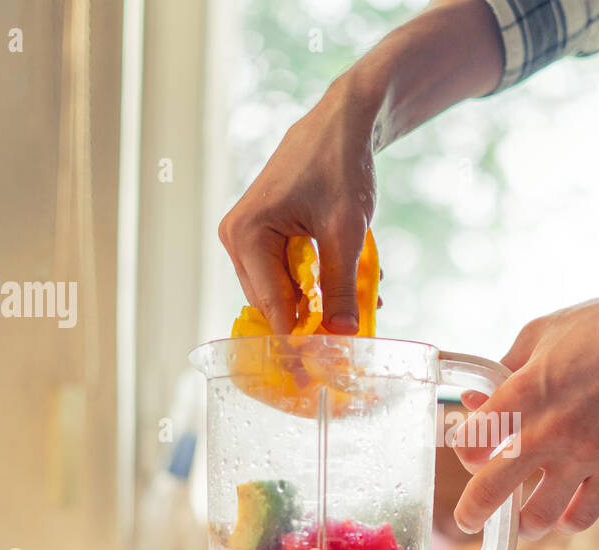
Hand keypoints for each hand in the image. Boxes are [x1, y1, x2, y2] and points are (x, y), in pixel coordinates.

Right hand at [218, 77, 378, 333]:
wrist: (341, 124)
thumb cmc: (338, 166)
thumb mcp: (346, 233)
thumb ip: (341, 288)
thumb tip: (342, 335)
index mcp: (247, 236)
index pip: (271, 308)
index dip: (294, 345)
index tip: (310, 377)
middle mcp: (237, 238)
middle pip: (274, 304)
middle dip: (311, 325)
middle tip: (345, 348)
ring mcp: (247, 236)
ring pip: (283, 292)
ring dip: (320, 303)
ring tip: (361, 303)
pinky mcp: (264, 234)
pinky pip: (288, 273)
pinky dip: (318, 284)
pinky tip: (350, 283)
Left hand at [452, 293, 598, 539]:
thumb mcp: (539, 335)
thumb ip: (502, 371)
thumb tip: (473, 401)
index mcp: (523, 391)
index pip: (470, 442)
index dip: (465, 451)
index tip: (473, 452)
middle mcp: (549, 429)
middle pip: (490, 489)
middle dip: (471, 512)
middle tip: (468, 519)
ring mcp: (585, 454)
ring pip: (537, 517)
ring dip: (523, 523)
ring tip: (523, 520)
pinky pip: (582, 517)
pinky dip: (567, 521)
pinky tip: (564, 511)